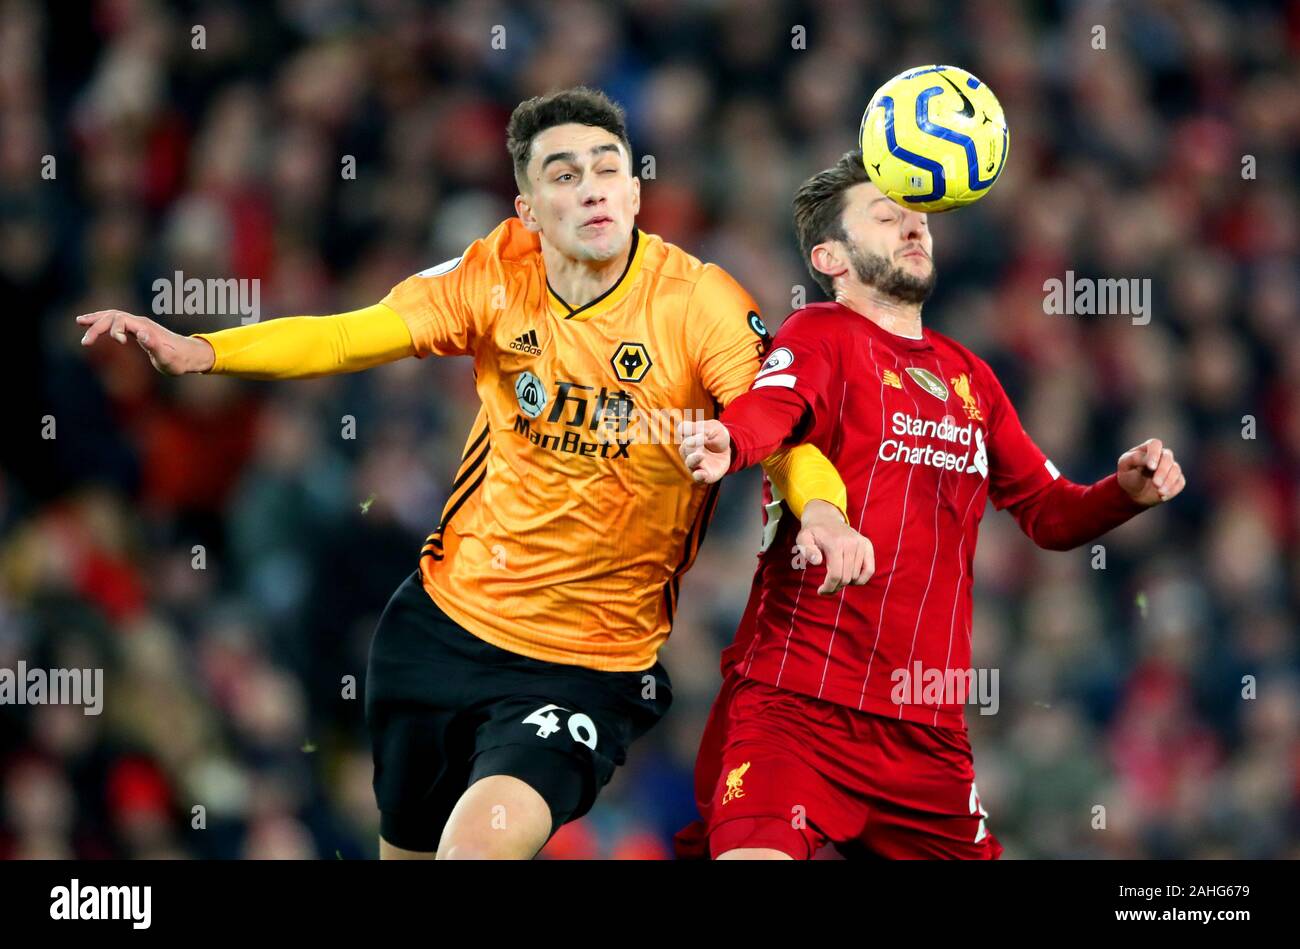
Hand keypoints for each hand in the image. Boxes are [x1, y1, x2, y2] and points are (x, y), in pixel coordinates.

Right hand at [76, 309, 214, 374]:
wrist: (190, 356)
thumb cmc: (180, 360)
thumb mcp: (168, 358)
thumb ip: (155, 346)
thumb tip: (141, 334)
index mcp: (145, 327)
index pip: (120, 320)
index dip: (112, 329)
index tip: (118, 342)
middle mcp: (140, 322)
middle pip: (112, 316)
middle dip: (96, 326)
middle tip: (85, 342)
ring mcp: (139, 325)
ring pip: (113, 316)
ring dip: (96, 320)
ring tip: (79, 322)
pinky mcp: (138, 330)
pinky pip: (117, 321)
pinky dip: (104, 322)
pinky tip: (94, 325)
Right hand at [678, 418, 731, 483]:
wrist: (728, 450)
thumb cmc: (717, 436)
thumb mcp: (713, 428)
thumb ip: (700, 428)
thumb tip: (681, 429)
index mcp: (688, 437)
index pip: (684, 432)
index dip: (690, 430)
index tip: (702, 431)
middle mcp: (688, 451)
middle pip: (684, 448)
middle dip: (692, 443)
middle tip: (702, 438)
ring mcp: (695, 464)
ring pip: (689, 463)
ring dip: (693, 459)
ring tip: (700, 455)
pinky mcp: (704, 475)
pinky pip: (698, 477)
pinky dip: (698, 476)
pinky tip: (701, 473)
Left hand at [794, 499, 874, 594]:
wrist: (825, 518)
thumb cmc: (812, 532)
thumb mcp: (803, 538)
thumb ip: (806, 550)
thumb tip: (817, 561)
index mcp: (835, 543)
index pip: (835, 574)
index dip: (828, 587)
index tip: (820, 591)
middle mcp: (851, 543)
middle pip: (846, 577)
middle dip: (835, 587)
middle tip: (826, 587)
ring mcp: (861, 544)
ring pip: (857, 576)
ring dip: (846, 583)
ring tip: (835, 579)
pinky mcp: (867, 545)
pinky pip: (870, 569)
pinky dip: (861, 579)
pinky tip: (851, 579)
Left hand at [1116, 437, 1184, 505]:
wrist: (1134, 494)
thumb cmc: (1128, 476)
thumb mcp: (1125, 465)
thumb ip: (1134, 458)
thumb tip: (1149, 459)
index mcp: (1148, 449)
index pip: (1155, 444)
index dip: (1154, 454)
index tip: (1151, 467)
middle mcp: (1162, 455)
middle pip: (1168, 457)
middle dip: (1163, 471)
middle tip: (1155, 484)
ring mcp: (1171, 467)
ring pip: (1176, 470)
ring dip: (1168, 482)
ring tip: (1159, 492)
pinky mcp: (1177, 479)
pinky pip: (1180, 482)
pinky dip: (1172, 489)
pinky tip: (1162, 496)